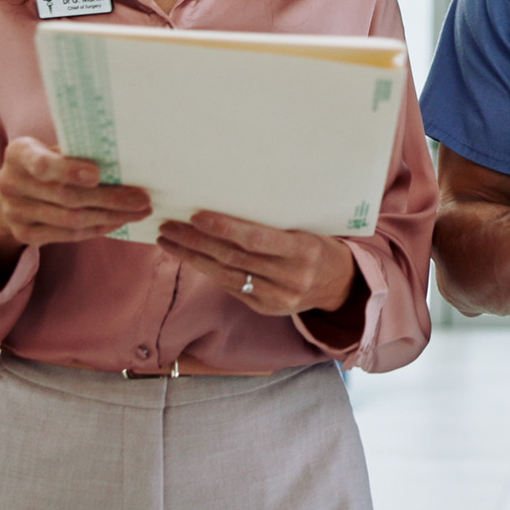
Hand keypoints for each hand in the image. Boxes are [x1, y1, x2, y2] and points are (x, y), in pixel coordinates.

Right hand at [0, 136, 150, 266]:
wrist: (6, 195)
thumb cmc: (41, 164)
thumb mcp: (49, 149)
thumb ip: (74, 153)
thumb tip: (121, 160)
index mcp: (18, 155)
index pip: (42, 164)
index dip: (69, 171)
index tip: (98, 174)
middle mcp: (12, 185)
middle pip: (66, 196)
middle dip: (109, 198)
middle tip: (141, 199)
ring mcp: (16, 213)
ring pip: (71, 219)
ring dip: (110, 216)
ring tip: (139, 212)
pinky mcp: (25, 235)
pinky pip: (68, 235)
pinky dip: (97, 229)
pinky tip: (118, 222)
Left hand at [158, 211, 358, 316]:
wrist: (339, 283)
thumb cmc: (318, 244)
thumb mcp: (307, 228)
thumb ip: (275, 223)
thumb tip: (229, 201)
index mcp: (303, 250)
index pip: (256, 240)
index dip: (225, 228)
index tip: (196, 215)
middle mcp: (290, 277)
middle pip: (234, 258)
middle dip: (197, 242)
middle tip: (169, 226)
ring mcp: (278, 297)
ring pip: (226, 276)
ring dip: (193, 258)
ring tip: (169, 240)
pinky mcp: (266, 308)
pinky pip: (231, 288)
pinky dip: (209, 271)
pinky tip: (191, 257)